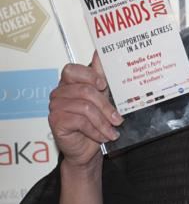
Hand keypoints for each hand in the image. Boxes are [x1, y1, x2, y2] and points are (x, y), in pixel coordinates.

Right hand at [48, 52, 122, 169]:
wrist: (86, 150)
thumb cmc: (93, 123)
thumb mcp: (101, 98)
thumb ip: (100, 76)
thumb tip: (99, 53)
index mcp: (68, 83)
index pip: (73, 70)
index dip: (90, 76)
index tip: (104, 86)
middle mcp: (59, 93)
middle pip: (85, 91)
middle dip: (106, 106)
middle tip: (118, 119)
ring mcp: (55, 107)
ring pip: (85, 107)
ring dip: (103, 122)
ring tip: (112, 131)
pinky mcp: (56, 121)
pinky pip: (80, 122)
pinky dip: (95, 130)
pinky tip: (102, 137)